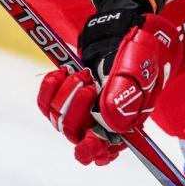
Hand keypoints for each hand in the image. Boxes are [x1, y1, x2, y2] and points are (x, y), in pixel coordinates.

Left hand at [37, 9, 179, 164]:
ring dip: (66, 94)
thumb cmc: (138, 54)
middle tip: (89, 85)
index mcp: (122, 125)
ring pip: (59, 118)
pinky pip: (46, 103)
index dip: (92, 150)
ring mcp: (80, 110)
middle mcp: (99, 123)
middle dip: (77, 109)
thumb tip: (110, 121)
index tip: (88, 141)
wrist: (124, 33)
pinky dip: (50, 88)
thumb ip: (126, 95)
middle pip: (75, 134)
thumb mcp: (138, 70)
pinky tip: (60, 73)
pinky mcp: (64, 96)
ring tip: (83, 74)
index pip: (102, 153)